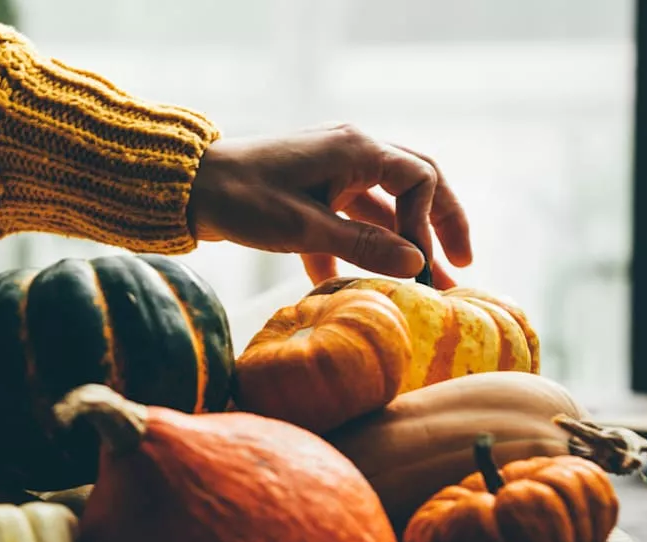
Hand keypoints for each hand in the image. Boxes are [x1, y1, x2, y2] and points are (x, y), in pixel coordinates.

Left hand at [187, 123, 471, 288]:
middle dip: (437, 226)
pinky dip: (349, 249)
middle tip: (462, 265)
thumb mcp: (305, 229)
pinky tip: (343, 286)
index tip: (424, 265)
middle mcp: (349, 153)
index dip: (432, 223)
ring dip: (397, 245)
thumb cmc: (241, 201)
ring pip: (378, 208)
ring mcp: (329, 172)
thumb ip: (363, 245)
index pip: (421, 178)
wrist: (184, 189)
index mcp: (355, 150)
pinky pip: (343, 219)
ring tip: (421, 286)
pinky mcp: (308, 193)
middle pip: (414, 186)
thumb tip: (417, 265)